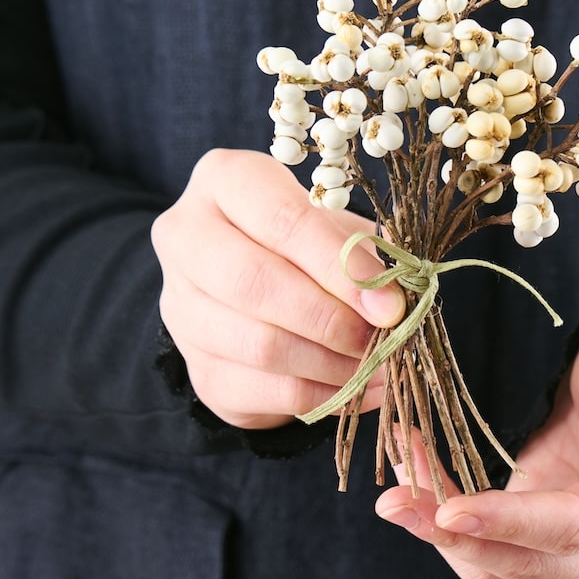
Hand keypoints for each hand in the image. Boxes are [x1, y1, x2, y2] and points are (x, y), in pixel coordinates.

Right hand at [150, 149, 405, 428]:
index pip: (280, 220)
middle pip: (254, 283)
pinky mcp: (199, 370)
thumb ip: (363, 253)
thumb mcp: (337, 228)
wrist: (258, 289)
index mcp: (224, 181)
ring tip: (380, 365)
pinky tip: (362, 391)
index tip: (390, 300)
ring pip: (260, 345)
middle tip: (385, 336)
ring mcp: (181, 309)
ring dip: (333, 363)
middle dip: (332, 317)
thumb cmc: (309, 244)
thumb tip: (396, 298)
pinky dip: (324, 397)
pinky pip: (265, 391)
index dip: (339, 264)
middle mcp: (184, 238)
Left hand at [374, 314, 578, 578]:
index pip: (577, 528)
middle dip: (456, 536)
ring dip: (441, 534)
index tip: (450, 510)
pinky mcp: (542, 540)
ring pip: (498, 566)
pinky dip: (445, 521)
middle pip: (530, 562)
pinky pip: (487, 546)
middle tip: (393, 501)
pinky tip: (413, 475)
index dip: (512, 524)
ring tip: (393, 487)